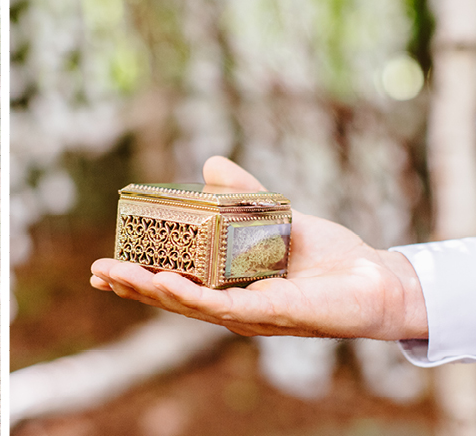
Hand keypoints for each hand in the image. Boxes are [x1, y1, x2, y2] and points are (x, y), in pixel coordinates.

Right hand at [90, 156, 427, 340]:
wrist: (377, 278)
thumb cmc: (328, 256)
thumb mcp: (276, 216)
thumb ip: (242, 194)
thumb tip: (210, 162)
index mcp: (230, 287)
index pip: (177, 284)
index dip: (141, 277)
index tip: (106, 268)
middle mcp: (234, 307)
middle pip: (174, 298)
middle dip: (134, 287)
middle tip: (98, 274)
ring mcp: (251, 314)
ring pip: (191, 305)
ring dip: (152, 291)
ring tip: (118, 277)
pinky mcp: (273, 313)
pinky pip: (227, 306)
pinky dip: (194, 296)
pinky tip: (168, 283)